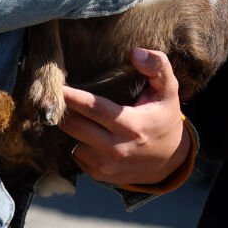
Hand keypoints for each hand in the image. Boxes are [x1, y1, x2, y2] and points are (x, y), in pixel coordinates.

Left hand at [59, 47, 189, 185]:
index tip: (57, 87)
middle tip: (63, 98)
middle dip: (66, 111)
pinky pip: (76, 156)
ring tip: (81, 117)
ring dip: (73, 128)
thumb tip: (135, 53)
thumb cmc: (164, 118)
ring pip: (73, 142)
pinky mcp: (100, 175)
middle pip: (75, 126)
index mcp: (132, 124)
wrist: (169, 160)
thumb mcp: (169, 91)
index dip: (73, 97)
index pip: (95, 109)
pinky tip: (90, 135)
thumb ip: (158, 66)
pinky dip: (79, 144)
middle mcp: (117, 148)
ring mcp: (107, 165)